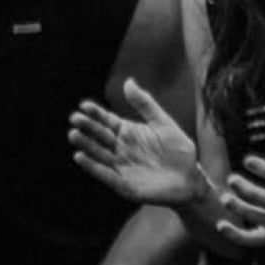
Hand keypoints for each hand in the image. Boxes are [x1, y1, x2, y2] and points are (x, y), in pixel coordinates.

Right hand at [69, 77, 201, 204]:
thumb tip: (128, 81)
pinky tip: (80, 157)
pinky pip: (105, 174)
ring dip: (85, 145)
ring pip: (98, 154)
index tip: (84, 105)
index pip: (107, 120)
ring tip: (73, 134)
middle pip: (99, 136)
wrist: (191, 180)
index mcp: (128, 132)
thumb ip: (145, 105)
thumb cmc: (178, 151)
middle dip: (86, 127)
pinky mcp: (123, 183)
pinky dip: (92, 167)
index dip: (95, 113)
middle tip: (74, 119)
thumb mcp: (163, 123)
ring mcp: (120, 166)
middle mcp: (120, 148)